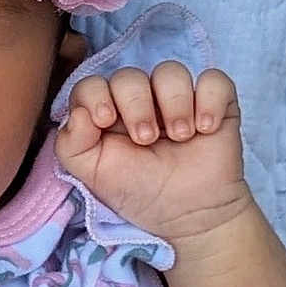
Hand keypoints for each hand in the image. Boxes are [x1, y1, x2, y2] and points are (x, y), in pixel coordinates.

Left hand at [53, 61, 252, 241]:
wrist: (187, 215)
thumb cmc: (138, 192)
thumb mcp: (92, 175)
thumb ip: (71, 145)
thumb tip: (78, 112)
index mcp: (107, 113)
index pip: (91, 84)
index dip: (96, 95)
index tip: (106, 120)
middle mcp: (140, 101)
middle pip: (129, 76)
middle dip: (135, 105)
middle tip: (146, 139)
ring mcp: (177, 98)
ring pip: (170, 71)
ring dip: (174, 104)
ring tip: (180, 137)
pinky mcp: (214, 101)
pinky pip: (213, 80)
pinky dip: (209, 101)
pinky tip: (205, 129)